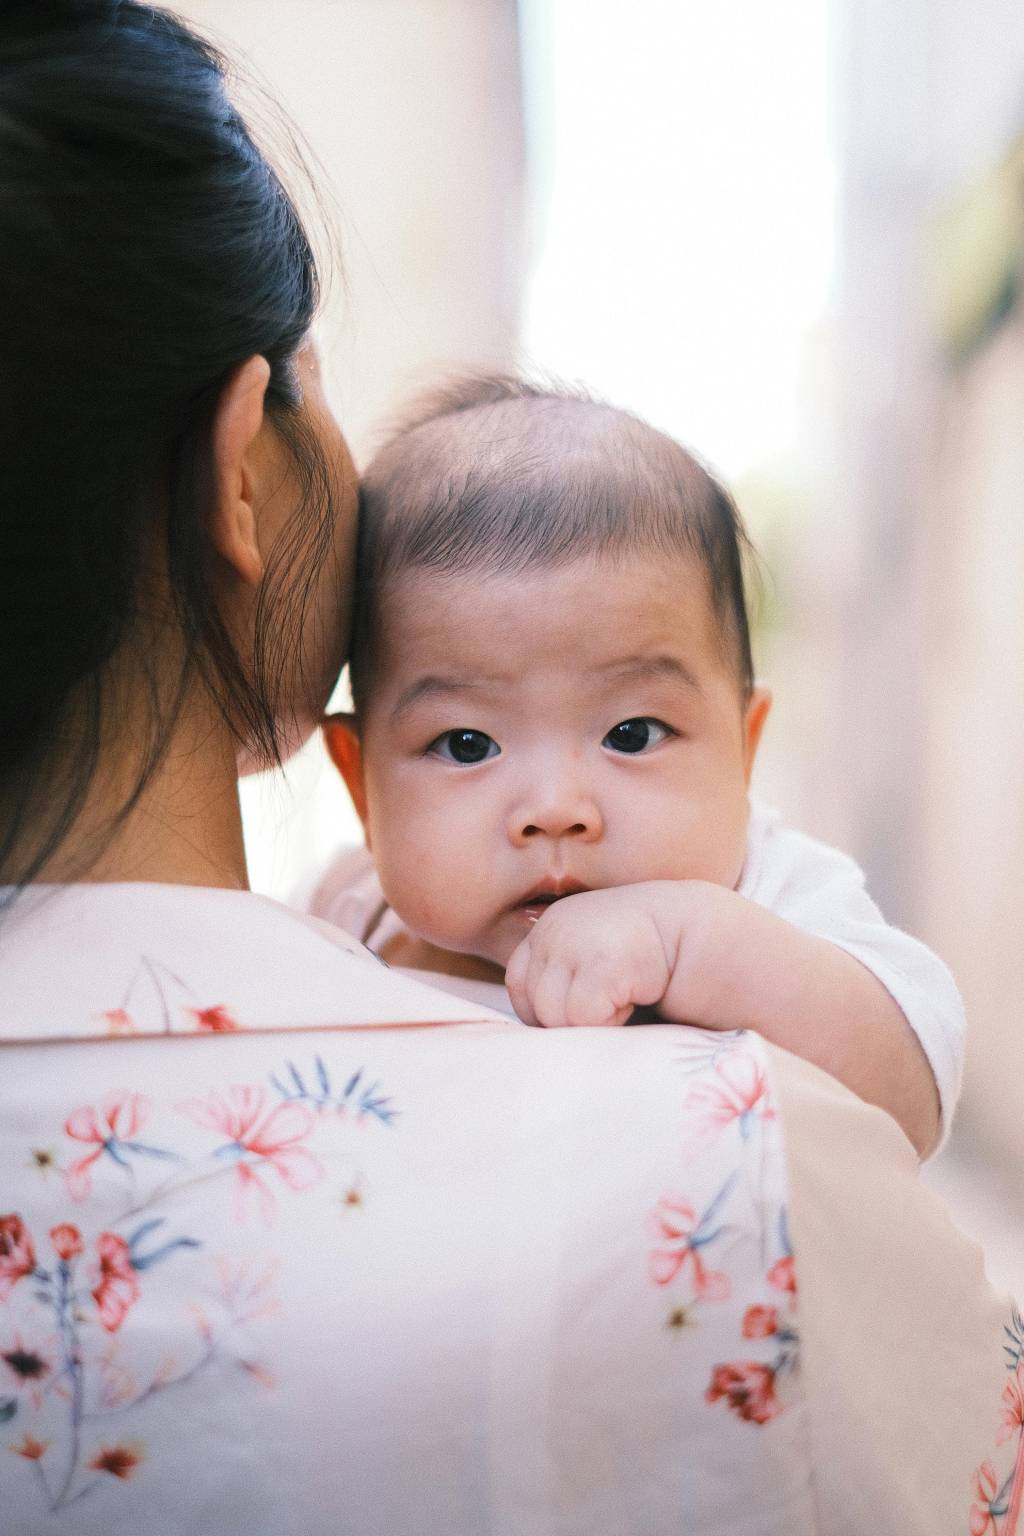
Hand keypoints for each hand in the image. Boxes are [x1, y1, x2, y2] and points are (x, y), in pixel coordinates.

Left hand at [505, 884, 680, 1027]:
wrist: (697, 932)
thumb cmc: (644, 958)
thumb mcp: (590, 956)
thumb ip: (561, 979)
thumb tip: (532, 1036)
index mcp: (549, 926)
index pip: (518, 982)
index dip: (542, 1009)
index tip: (578, 1013)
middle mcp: (554, 930)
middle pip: (534, 1003)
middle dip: (568, 1020)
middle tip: (608, 1006)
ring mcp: (574, 943)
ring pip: (553, 1015)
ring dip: (588, 1022)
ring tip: (621, 1001)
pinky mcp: (599, 963)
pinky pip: (581, 1016)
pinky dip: (608, 1021)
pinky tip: (633, 1000)